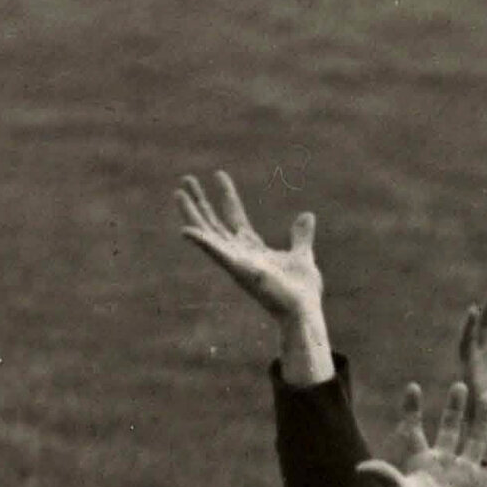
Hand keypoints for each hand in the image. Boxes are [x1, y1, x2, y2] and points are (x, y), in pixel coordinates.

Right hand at [173, 170, 324, 335]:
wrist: (305, 311)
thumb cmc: (302, 291)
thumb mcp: (302, 254)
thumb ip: (300, 236)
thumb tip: (307, 215)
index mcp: (253, 247)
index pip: (235, 215)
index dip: (227, 195)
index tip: (218, 174)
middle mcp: (239, 252)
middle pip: (214, 221)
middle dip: (200, 200)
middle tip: (186, 178)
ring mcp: (236, 261)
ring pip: (208, 233)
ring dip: (192, 214)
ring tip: (178, 193)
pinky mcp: (238, 270)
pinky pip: (216, 254)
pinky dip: (202, 243)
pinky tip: (185, 231)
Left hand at [353, 375, 486, 486]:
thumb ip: (386, 477)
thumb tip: (360, 467)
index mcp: (422, 462)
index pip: (415, 429)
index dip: (413, 409)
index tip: (414, 388)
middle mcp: (446, 463)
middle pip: (451, 428)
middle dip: (456, 408)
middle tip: (460, 387)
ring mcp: (467, 473)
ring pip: (477, 439)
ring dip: (482, 420)